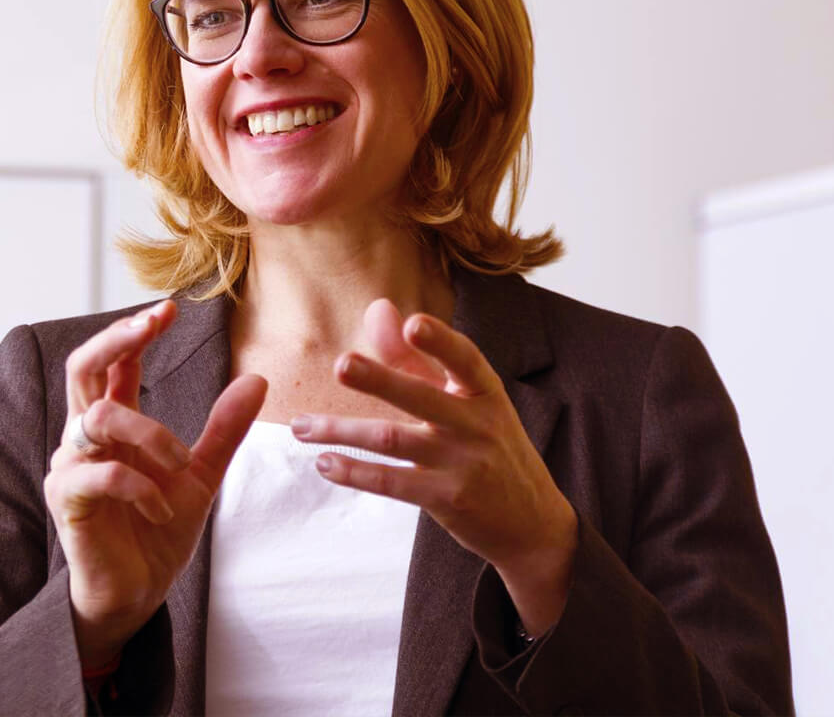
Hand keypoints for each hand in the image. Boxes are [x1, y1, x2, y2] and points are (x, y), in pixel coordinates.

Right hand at [44, 299, 267, 668]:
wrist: (136, 594)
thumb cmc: (157, 532)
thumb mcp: (200, 475)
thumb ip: (222, 429)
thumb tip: (258, 379)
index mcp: (114, 424)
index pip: (114, 361)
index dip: (135, 330)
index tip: (169, 310)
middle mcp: (84, 436)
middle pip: (83, 366)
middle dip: (116, 338)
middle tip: (152, 323)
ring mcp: (70, 466)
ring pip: (100, 418)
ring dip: (150, 434)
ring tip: (179, 467)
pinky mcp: (67, 500)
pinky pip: (99, 474)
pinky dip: (140, 486)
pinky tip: (161, 508)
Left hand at [291, 298, 576, 635]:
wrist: (533, 524)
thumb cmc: (489, 447)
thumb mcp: (466, 401)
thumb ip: (417, 358)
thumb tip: (379, 309)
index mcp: (485, 392)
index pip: (465, 359)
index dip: (441, 341)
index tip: (413, 324)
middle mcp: (477, 424)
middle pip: (421, 397)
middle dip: (380, 380)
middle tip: (340, 364)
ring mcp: (463, 463)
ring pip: (392, 441)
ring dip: (341, 431)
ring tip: (300, 426)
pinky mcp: (448, 499)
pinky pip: (392, 482)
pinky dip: (355, 472)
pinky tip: (325, 464)